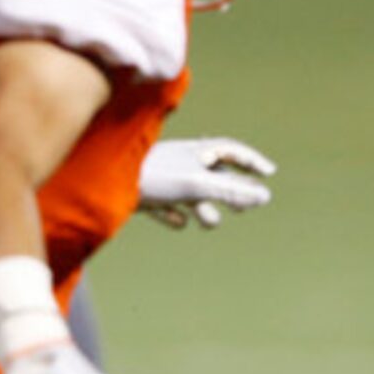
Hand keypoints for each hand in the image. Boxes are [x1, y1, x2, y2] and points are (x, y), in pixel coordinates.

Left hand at [138, 136, 275, 228]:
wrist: (103, 182)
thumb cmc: (153, 176)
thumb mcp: (197, 185)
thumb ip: (231, 192)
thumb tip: (265, 197)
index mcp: (196, 151)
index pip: (232, 151)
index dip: (252, 162)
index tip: (270, 173)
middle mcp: (182, 162)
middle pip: (216, 176)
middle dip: (231, 192)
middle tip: (243, 207)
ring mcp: (165, 179)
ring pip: (195, 195)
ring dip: (204, 210)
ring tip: (204, 219)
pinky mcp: (149, 196)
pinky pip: (169, 209)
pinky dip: (175, 217)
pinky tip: (177, 222)